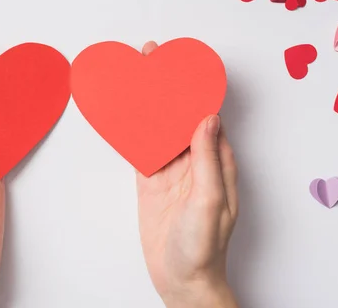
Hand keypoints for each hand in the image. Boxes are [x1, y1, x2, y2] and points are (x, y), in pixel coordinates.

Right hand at [137, 42, 238, 307]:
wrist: (180, 279)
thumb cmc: (203, 247)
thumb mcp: (209, 201)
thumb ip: (207, 159)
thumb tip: (207, 117)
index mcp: (216, 161)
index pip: (204, 114)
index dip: (192, 86)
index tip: (179, 63)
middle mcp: (194, 160)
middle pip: (177, 114)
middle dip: (164, 85)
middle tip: (149, 57)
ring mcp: (171, 170)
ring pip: (156, 127)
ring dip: (145, 102)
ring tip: (133, 76)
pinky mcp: (151, 181)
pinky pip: (139, 149)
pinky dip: (130, 130)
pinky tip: (121, 114)